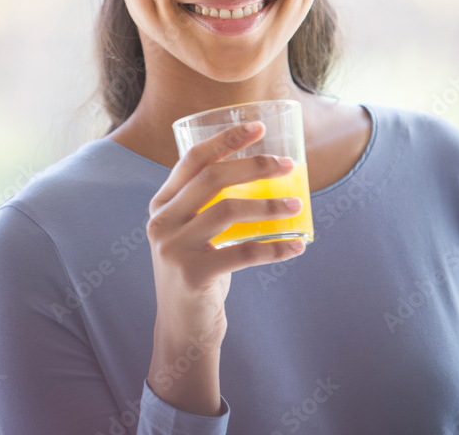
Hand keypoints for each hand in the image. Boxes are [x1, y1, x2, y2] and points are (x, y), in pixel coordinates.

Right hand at [146, 120, 304, 349]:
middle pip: (212, 179)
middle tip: (287, 164)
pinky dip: (274, 247)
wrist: (182, 330)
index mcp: (161, 204)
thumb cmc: (198, 272)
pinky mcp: (192, 276)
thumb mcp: (193, 233)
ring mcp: (173, 249)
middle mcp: (161, 222)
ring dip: (269, 205)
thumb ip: (210, 205)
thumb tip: (266, 173)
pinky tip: (296, 245)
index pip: (192, 159)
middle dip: (254, 165)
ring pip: (228, 211)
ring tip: (297, 204)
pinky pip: (242, 253)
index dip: (225, 140)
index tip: (257, 127)